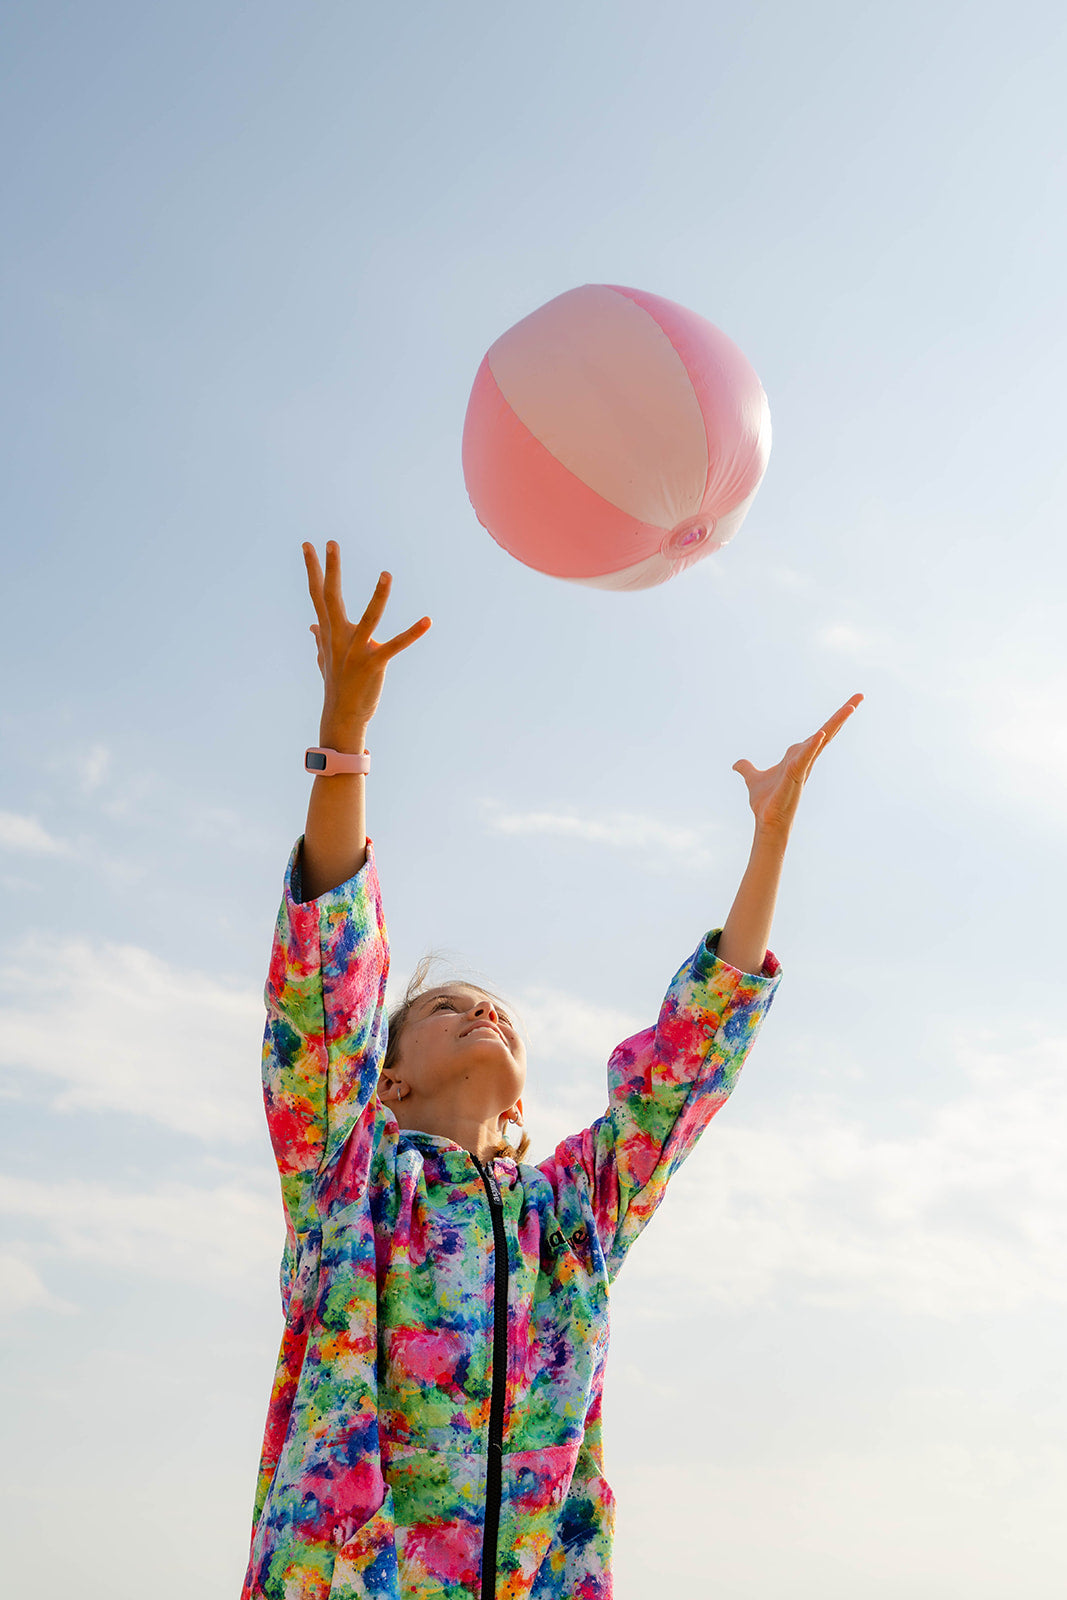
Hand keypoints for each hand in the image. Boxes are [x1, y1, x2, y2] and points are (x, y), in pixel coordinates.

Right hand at [303, 541, 431, 741]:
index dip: (313, 570)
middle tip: (331, 542)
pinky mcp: (374, 664)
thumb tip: (311, 626)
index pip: (318, 595)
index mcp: (329, 632)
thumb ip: (319, 640)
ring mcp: (355, 651)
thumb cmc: (337, 686)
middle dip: (331, 570)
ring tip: (387, 574)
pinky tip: (427, 621)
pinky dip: (412, 634)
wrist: (342, 716)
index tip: (308, 545)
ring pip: (369, 619)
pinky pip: (396, 646)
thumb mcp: (324, 659)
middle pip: (331, 598)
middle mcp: (339, 638)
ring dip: (379, 597)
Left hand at [732, 694, 862, 838]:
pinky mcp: (796, 776)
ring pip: (823, 740)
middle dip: (843, 714)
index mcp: (798, 756)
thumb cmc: (766, 803)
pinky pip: (806, 758)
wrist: (766, 822)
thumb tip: (737, 764)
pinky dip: (813, 746)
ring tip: (851, 706)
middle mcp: (805, 759)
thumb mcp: (753, 779)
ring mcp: (803, 767)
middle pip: (827, 732)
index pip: (819, 733)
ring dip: (836, 723)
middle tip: (860, 696)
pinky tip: (821, 734)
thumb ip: (747, 769)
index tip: (849, 705)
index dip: (833, 720)